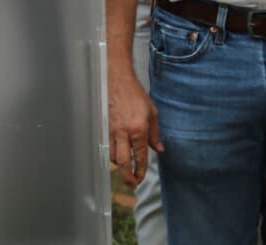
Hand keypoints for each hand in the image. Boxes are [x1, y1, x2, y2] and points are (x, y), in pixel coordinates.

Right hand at [107, 73, 161, 187]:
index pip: (139, 156)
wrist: (119, 81)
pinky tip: (118, 157)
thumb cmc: (137, 96)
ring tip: (126, 171)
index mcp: (139, 130)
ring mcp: (113, 131)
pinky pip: (108, 147)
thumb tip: (159, 150)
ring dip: (120, 167)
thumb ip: (155, 134)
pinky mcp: (106, 128)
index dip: (141, 170)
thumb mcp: (153, 113)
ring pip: (113, 156)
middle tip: (131, 184)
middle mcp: (125, 133)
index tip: (141, 178)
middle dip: (127, 177)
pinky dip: (112, 155)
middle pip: (123, 162)